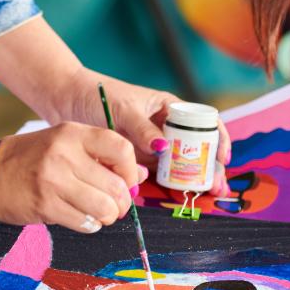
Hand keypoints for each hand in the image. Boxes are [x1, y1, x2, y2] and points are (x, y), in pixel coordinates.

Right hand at [0, 123, 148, 232]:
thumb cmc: (32, 159)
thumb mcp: (65, 145)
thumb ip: (101, 156)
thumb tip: (140, 175)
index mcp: (73, 133)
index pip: (120, 148)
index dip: (131, 170)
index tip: (128, 182)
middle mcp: (64, 153)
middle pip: (115, 185)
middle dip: (122, 202)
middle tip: (116, 207)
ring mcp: (53, 180)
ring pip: (103, 207)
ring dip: (108, 216)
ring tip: (100, 214)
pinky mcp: (45, 204)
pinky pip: (85, 222)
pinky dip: (90, 225)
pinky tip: (82, 218)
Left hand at [58, 70, 232, 196]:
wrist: (67, 102)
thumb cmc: (97, 95)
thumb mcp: (122, 110)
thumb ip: (142, 129)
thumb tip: (164, 148)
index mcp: (168, 107)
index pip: (203, 121)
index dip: (217, 138)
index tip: (222, 157)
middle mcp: (164, 126)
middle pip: (196, 147)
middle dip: (210, 166)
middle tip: (217, 187)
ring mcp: (151, 144)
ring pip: (180, 163)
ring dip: (194, 179)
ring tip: (206, 194)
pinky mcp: (137, 158)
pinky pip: (158, 172)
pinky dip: (169, 183)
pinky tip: (179, 193)